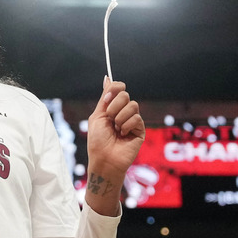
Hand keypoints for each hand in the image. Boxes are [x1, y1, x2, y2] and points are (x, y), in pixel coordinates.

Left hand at [85, 76, 145, 214]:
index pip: (119, 89)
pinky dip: (127, 126)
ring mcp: (132, 121)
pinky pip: (137, 118)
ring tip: (116, 129)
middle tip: (110, 119)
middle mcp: (123, 112)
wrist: (104, 159)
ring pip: (133, 105)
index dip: (115, 88)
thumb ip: (104, 98)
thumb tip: (107, 78)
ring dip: (120, 117)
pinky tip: (123, 135)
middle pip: (125, 95)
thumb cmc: (97, 141)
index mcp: (112, 108)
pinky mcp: (140, 130)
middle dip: (114, 106)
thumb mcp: (97, 116)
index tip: (107, 97)